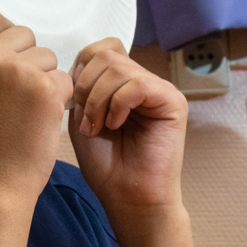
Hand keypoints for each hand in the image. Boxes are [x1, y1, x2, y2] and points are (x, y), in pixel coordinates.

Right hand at [0, 11, 72, 205]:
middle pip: (24, 34)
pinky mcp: (46, 88)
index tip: (11, 53)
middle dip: (29, 58)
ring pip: (48, 56)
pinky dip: (60, 97)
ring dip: (46, 78)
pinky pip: (64, 78)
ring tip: (29, 109)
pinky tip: (43, 118)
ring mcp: (18, 71)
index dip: (5, 33)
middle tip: (21, 92)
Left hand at [68, 39, 188, 219]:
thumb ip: (81, 87)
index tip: (73, 105)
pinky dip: (118, 104)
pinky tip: (116, 125)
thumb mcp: (82, 117)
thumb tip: (78, 64)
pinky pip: (138, 84)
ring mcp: (159, 90)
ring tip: (98, 127)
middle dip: (86, 86)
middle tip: (86, 120)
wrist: (127, 197)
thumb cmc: (106, 165)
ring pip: (119, 68)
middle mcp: (142, 81)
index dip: (80, 72)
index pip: (99, 50)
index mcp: (121, 83)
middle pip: (106, 54)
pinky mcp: (173, 102)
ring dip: (98, 99)